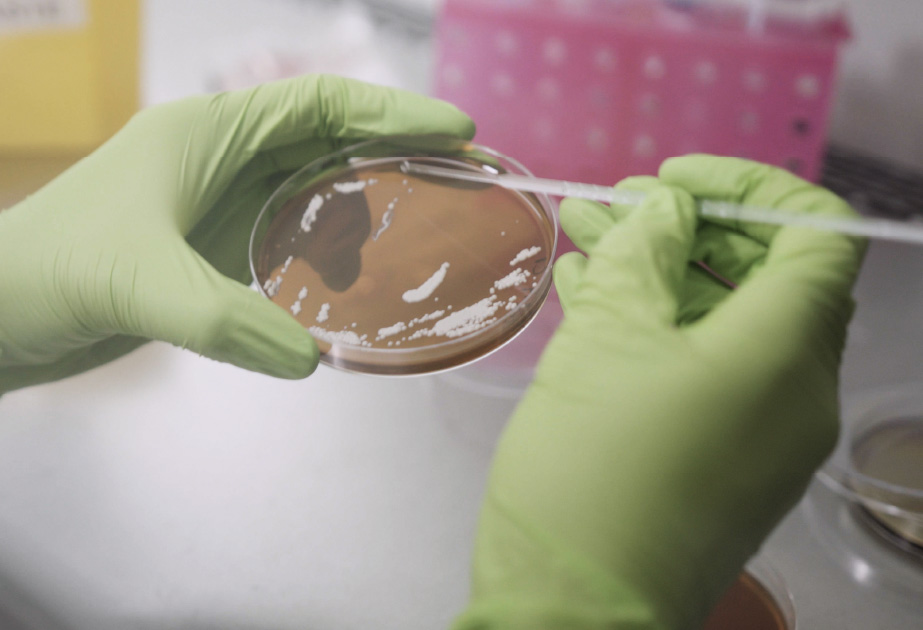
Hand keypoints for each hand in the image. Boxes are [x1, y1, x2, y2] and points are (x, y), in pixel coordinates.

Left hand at [0, 75, 473, 393]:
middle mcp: (220, 161)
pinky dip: (327, 257)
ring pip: (312, 192)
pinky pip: (289, 241)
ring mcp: (216, 206)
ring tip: (415, 234)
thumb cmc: (47, 274)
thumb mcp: (140, 285)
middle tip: (458, 180)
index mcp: (208, 135)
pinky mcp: (210, 251)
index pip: (320, 105)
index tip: (455, 130)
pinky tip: (348, 286)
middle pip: (327, 142)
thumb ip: (228, 320)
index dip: (393, 111)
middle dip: (395, 156)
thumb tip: (313, 359)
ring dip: (363, 211)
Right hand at [453, 156, 865, 628]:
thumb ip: (644, 253)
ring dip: (660, 273)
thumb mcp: (609, 338)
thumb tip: (666, 211)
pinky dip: (655, 327)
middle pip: (764, 275)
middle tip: (618, 209)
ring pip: (721, 322)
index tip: (676, 182)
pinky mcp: (721, 457)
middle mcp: (793, 389)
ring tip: (585, 238)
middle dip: (689, 229)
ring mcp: (760, 430)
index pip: (815, 233)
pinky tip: (589, 293)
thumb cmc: (595, 467)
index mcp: (786, 351)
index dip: (749, 187)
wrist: (574, 608)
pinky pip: (702, 370)